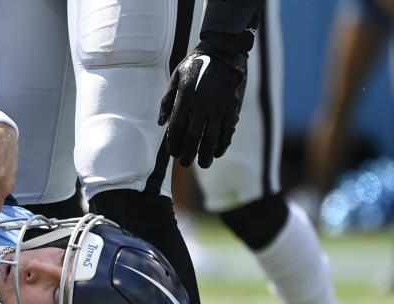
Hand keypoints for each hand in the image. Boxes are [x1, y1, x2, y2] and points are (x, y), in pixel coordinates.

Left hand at [159, 41, 247, 167]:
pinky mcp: (232, 106)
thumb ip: (167, 100)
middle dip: (188, 154)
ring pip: (212, 137)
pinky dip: (223, 143)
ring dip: (207, 154)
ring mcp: (219, 106)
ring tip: (203, 164)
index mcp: (186, 97)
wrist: (224, 50)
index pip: (177, 128)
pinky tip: (218, 151)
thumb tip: (161, 123)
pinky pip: (227, 130)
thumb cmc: (195, 64)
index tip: (173, 152)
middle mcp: (202, 104)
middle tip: (185, 163)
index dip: (174, 144)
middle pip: (193, 137)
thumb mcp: (176, 77)